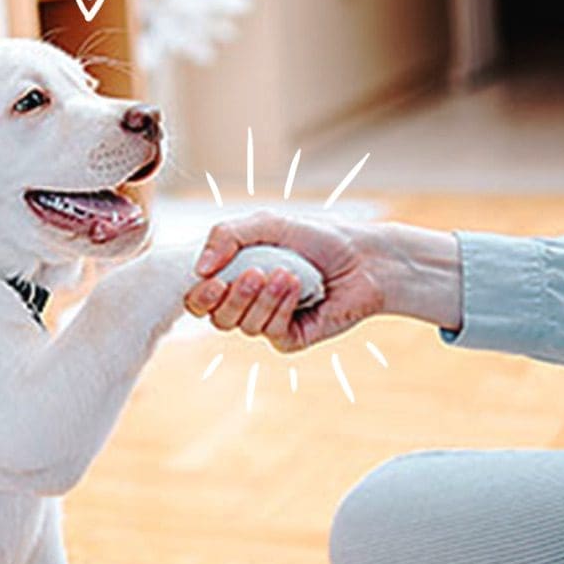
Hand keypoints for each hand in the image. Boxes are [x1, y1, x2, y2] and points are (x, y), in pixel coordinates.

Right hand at [183, 212, 384, 351]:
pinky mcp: (290, 338)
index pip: (200, 298)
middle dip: (233, 296)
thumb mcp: (267, 224)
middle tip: (255, 273)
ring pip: (243, 325)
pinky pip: (270, 332)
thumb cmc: (318, 239)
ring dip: (264, 297)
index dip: (199, 296)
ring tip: (289, 274)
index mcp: (236, 277)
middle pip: (216, 317)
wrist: (364, 258)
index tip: (212, 280)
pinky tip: (299, 287)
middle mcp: (248, 303)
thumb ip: (227, 235)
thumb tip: (199, 268)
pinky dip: (282, 306)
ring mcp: (269, 322)